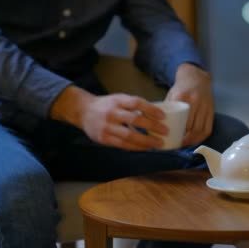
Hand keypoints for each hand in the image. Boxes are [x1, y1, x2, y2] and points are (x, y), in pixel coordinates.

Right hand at [50, 86, 167, 150]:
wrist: (83, 111)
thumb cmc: (107, 105)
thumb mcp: (118, 99)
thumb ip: (133, 106)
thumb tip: (155, 114)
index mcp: (117, 100)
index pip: (137, 103)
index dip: (151, 109)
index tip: (163, 116)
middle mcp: (112, 113)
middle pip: (135, 120)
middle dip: (152, 126)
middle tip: (165, 131)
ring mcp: (107, 127)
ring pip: (129, 135)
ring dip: (146, 141)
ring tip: (158, 143)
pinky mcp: (104, 139)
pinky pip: (123, 145)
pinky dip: (136, 147)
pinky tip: (146, 148)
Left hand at [166, 63, 213, 146]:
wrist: (196, 77)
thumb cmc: (181, 88)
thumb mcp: (171, 94)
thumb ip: (165, 108)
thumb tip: (153, 124)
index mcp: (182, 97)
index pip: (180, 120)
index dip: (177, 133)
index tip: (171, 140)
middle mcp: (195, 102)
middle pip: (191, 127)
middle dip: (184, 140)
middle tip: (176, 145)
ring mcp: (205, 107)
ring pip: (200, 129)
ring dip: (193, 140)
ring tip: (185, 145)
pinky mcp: (211, 110)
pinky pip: (208, 128)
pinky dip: (201, 137)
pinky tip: (195, 140)